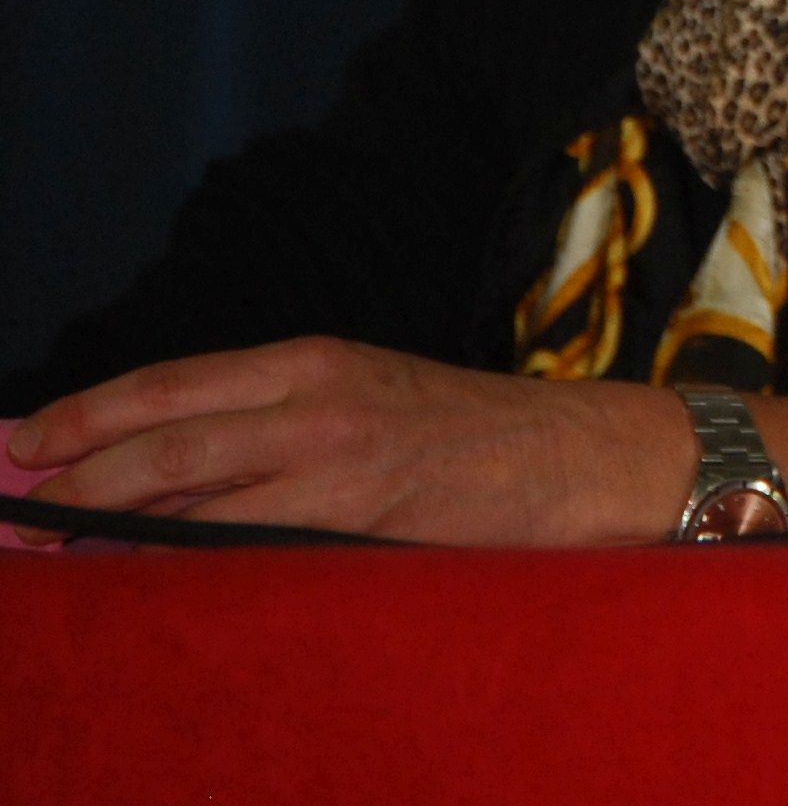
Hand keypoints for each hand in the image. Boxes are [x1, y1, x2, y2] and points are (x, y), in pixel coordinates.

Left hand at [3, 338, 690, 545]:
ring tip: (50, 548)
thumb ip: (280, 424)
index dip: (87, 413)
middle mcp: (315, 394)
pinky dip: (179, 557)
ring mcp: (336, 454)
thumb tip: (172, 467)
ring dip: (105, 522)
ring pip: (187, 486)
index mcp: (315, 360)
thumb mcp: (369, 402)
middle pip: (161, 436)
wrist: (581, 456)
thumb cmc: (475, 437)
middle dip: (73, 475)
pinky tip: (141, 575)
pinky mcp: (361, 510)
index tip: (24, 442)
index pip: (172, 383)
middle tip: (14, 508)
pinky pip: (243, 539)